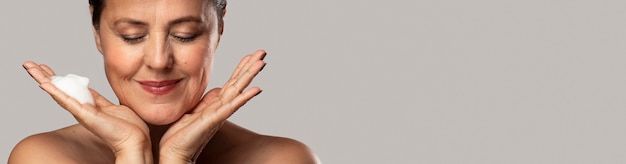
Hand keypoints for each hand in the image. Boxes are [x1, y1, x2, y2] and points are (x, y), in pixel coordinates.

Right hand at [23, 61, 152, 163]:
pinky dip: (55, 92)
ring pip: (57, 93)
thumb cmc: (127, 127)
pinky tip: (43, 84)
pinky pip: (67, 102)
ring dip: (42, 79)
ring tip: (29, 68)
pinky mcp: (85, 115)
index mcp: (87, 106)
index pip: (67, 88)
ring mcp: (81, 112)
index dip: (55, 78)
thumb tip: (91, 91)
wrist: (135, 139)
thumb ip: (98, 100)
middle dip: (43, 76)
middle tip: (28, 64)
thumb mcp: (110, 107)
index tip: (45, 67)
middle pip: (57, 89)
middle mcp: (80, 109)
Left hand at [158, 50, 266, 162]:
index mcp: (216, 104)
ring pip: (238, 91)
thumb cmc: (181, 135)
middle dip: (250, 67)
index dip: (241, 68)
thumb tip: (217, 89)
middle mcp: (221, 108)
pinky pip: (231, 107)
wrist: (174, 152)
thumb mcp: (194, 110)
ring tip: (261, 63)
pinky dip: (244, 97)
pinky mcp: (213, 120)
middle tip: (262, 52)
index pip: (231, 83)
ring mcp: (219, 114)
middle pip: (239, 83)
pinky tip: (256, 90)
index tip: (250, 55)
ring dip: (250, 76)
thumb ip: (206, 100)